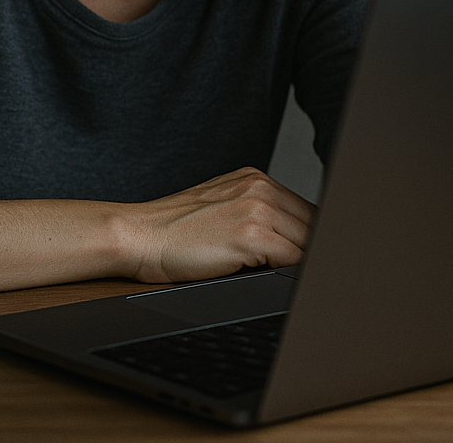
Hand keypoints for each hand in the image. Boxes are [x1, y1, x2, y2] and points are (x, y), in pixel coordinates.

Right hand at [122, 167, 314, 283]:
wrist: (141, 235)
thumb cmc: (175, 229)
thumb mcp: (222, 206)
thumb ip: (257, 212)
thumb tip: (292, 239)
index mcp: (253, 178)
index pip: (305, 208)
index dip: (310, 236)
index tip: (309, 253)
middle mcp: (259, 187)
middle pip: (312, 223)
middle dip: (309, 249)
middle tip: (299, 270)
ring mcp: (256, 209)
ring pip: (306, 242)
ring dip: (298, 263)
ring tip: (277, 274)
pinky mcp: (251, 235)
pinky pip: (291, 260)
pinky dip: (286, 272)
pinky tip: (266, 275)